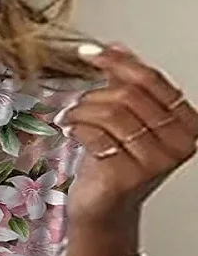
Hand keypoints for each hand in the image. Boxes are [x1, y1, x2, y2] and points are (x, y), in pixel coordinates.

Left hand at [55, 43, 197, 230]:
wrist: (102, 209)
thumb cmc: (113, 167)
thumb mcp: (123, 120)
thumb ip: (124, 84)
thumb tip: (116, 47)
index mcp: (186, 123)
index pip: (152, 80)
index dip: (118, 62)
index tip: (89, 53)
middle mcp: (178, 142)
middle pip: (130, 96)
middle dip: (94, 94)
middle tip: (76, 104)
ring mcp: (155, 161)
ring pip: (112, 113)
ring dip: (82, 110)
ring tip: (70, 117)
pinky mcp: (128, 175)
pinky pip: (97, 135)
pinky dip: (78, 128)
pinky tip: (70, 130)